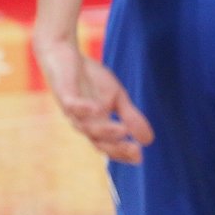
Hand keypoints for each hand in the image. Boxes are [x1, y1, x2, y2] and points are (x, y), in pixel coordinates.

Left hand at [34, 39, 152, 163]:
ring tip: (124, 131)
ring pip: (86, 126)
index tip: (140, 158)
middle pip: (98, 141)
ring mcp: (73, 110)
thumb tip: (149, 140)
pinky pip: (72, 105)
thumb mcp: (117, 97)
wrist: (65, 56)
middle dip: (116, 147)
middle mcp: (83, 122)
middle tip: (135, 151)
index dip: (123, 153)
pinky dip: (83, 108)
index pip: (109, 145)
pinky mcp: (65, 94)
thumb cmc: (90, 80)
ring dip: (105, 130)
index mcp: (96, 124)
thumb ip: (131, 117)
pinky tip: (98, 109)